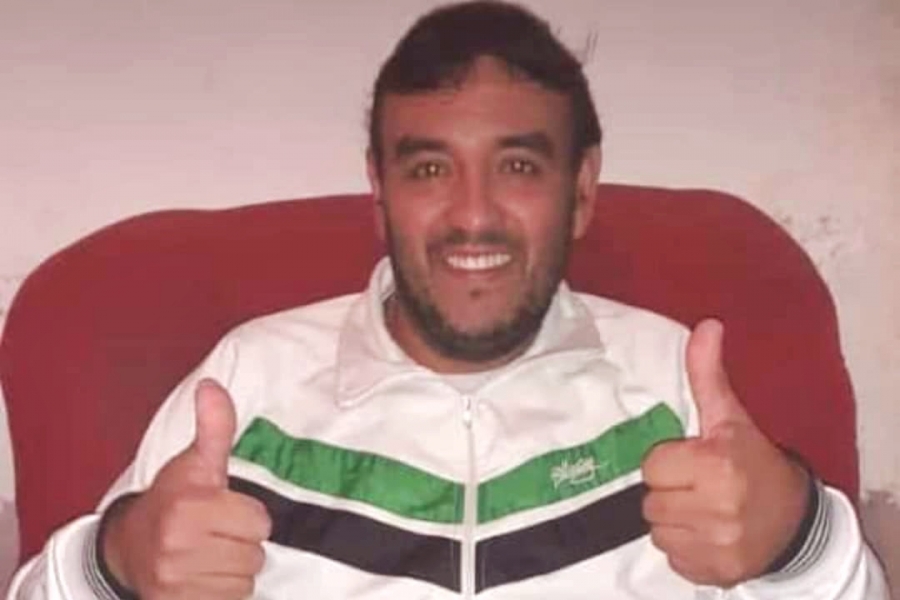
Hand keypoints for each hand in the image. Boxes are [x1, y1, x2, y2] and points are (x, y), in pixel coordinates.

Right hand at [103, 379, 271, 599]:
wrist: (127, 548)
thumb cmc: (171, 499)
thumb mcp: (195, 462)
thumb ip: (214, 426)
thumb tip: (212, 386)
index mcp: (190, 506)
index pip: (259, 521)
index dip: (247, 515)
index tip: (225, 510)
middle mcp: (180, 546)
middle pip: (255, 554)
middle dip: (242, 543)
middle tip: (217, 534)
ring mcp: (177, 581)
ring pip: (245, 581)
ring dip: (234, 570)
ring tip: (210, 554)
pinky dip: (224, 592)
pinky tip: (205, 577)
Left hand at [641, 319, 808, 586]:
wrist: (795, 521)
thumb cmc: (755, 461)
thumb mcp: (732, 418)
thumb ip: (708, 375)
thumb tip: (706, 325)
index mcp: (717, 465)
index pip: (653, 465)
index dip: (669, 461)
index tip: (690, 460)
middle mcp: (716, 508)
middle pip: (650, 501)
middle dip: (669, 491)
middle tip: (695, 485)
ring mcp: (715, 545)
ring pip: (656, 530)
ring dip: (673, 520)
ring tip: (699, 509)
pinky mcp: (713, 572)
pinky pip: (671, 557)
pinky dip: (683, 547)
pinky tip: (705, 534)